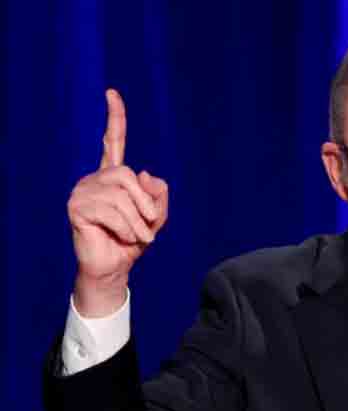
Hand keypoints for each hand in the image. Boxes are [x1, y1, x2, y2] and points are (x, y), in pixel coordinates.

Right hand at [67, 89, 168, 316]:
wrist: (113, 267)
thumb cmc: (133, 241)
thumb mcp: (156, 218)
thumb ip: (158, 195)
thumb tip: (143, 173)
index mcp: (114, 176)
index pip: (113, 141)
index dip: (115, 118)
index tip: (112, 93)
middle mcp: (96, 178)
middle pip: (128, 175)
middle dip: (145, 204)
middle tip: (149, 226)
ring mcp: (82, 191)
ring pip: (121, 196)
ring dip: (137, 222)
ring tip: (136, 237)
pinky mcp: (76, 207)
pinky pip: (111, 211)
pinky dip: (126, 228)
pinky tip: (123, 237)